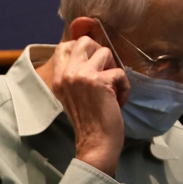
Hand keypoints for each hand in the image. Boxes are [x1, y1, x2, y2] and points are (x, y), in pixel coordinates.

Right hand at [47, 34, 126, 175]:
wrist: (96, 142)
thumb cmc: (88, 120)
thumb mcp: (72, 95)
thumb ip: (74, 75)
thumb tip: (90, 53)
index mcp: (58, 78)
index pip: (64, 46)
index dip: (83, 50)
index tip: (94, 65)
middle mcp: (67, 74)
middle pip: (84, 41)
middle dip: (100, 54)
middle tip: (104, 73)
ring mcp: (81, 76)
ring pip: (105, 52)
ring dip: (113, 69)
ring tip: (112, 88)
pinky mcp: (99, 81)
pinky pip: (119, 71)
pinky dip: (124, 87)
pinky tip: (119, 101)